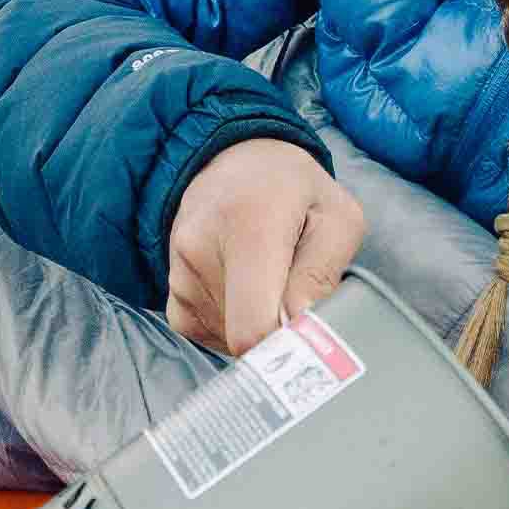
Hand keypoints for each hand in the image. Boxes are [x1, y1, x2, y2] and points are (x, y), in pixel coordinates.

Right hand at [165, 141, 363, 356]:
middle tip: (294, 288)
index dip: (286, 347)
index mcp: (249, 225)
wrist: (238, 161)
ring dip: (256, 324)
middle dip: (277, 329)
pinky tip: (244, 287)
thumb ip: (322, 276)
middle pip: (245, 336)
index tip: (307, 335)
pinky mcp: (171, 292)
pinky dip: (232, 324)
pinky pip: (207, 334)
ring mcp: (180, 273)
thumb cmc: (294, 190)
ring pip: (228, 339)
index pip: (254, 326)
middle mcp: (201, 249)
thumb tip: (299, 330)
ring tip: (267, 275)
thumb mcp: (337, 218)